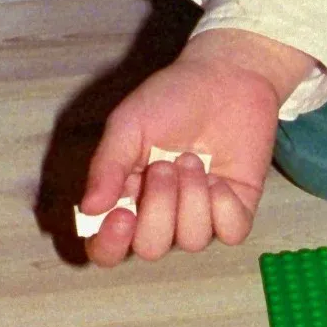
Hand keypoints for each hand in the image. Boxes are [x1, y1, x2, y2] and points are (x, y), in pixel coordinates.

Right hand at [79, 28, 313, 264]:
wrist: (226, 77)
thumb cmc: (171, 99)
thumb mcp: (128, 125)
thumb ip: (107, 166)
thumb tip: (89, 210)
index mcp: (127, 200)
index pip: (108, 249)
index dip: (111, 244)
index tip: (123, 215)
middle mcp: (162, 216)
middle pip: (151, 248)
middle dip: (159, 206)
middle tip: (166, 164)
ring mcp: (200, 215)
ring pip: (191, 240)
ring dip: (192, 197)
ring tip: (193, 159)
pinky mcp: (237, 210)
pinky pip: (231, 232)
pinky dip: (224, 206)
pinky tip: (220, 178)